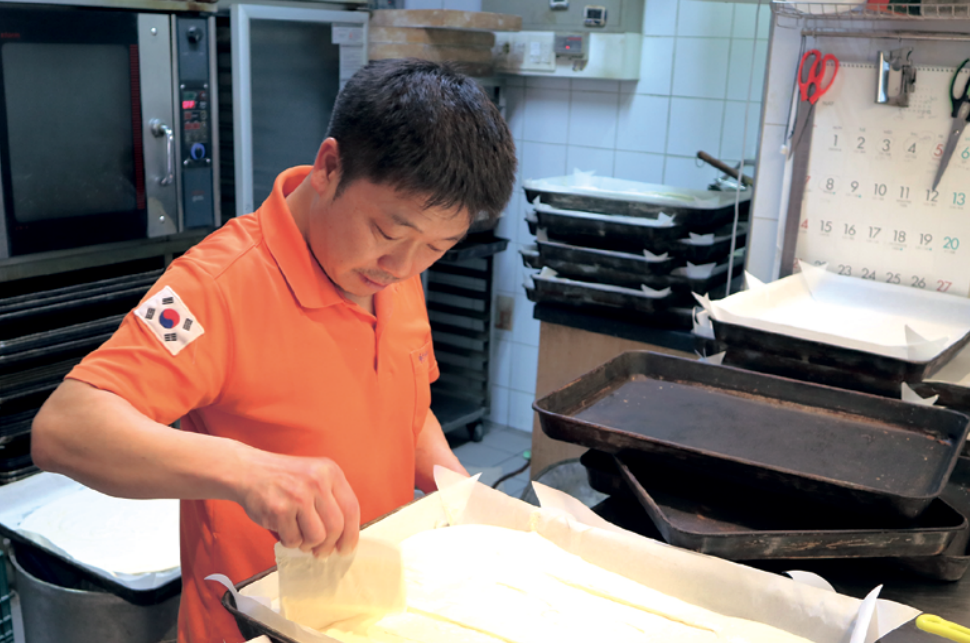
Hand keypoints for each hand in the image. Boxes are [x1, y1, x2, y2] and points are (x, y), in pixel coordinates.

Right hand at [236, 453, 359, 556]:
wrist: (247, 470)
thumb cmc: (283, 478)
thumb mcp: (314, 476)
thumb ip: (331, 500)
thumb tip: (344, 537)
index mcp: (330, 471)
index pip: (351, 508)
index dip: (351, 534)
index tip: (346, 549)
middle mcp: (316, 481)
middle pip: (336, 527)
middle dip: (329, 546)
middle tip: (322, 553)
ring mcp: (298, 496)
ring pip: (316, 537)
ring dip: (308, 544)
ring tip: (299, 536)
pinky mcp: (279, 510)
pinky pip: (294, 540)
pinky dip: (289, 541)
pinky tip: (283, 528)